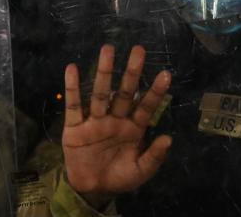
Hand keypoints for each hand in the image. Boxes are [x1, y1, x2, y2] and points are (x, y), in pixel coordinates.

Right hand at [62, 45, 171, 206]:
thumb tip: (168, 138)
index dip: (155, 92)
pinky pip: (74, 105)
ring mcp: (95, 121)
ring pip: (100, 93)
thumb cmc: (119, 177)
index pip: (146, 107)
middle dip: (132, 72)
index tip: (166, 74)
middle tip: (139, 49)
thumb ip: (154, 157)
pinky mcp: (75, 126)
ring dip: (104, 72)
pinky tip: (72, 69)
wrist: (91, 190)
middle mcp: (115, 119)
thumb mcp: (140, 172)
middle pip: (124, 92)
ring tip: (108, 49)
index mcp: (133, 129)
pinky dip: (72, 87)